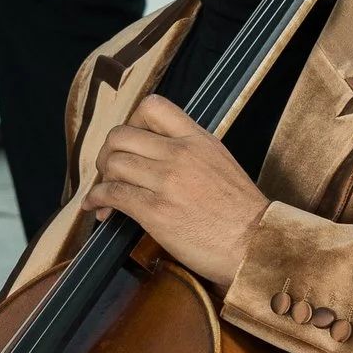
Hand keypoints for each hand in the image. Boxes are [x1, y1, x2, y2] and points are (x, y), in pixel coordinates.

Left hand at [83, 95, 268, 291]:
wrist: (255, 245)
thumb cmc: (242, 213)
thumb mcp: (221, 163)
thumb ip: (192, 152)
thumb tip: (160, 153)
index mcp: (198, 139)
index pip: (153, 107)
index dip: (133, 122)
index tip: (131, 141)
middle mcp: (180, 154)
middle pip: (121, 135)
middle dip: (107, 153)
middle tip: (110, 169)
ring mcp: (166, 182)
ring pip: (113, 164)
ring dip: (102, 179)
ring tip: (105, 195)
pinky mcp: (155, 211)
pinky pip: (113, 195)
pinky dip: (97, 201)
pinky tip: (98, 209)